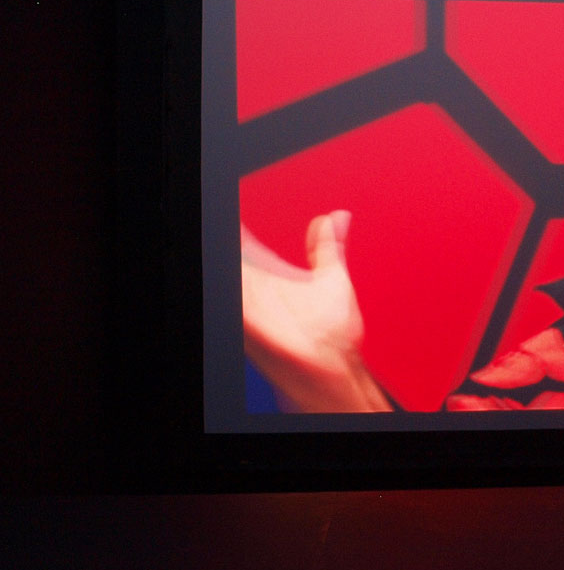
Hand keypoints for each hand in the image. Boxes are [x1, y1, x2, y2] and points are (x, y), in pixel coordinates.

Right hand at [241, 211, 391, 411]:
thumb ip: (328, 249)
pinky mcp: (249, 323)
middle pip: (232, 257)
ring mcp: (249, 308)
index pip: (245, 246)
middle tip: (223, 205)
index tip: (232, 196)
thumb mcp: (331, 281)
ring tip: (222, 224)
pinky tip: (233, 266)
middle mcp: (255, 293)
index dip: (238, 225)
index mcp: (269, 281)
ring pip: (229, 275)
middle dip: (228, 237)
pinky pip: (232, 298)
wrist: (332, 373)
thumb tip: (336, 218)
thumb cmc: (330, 340)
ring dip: (226, 255)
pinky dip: (232, 284)